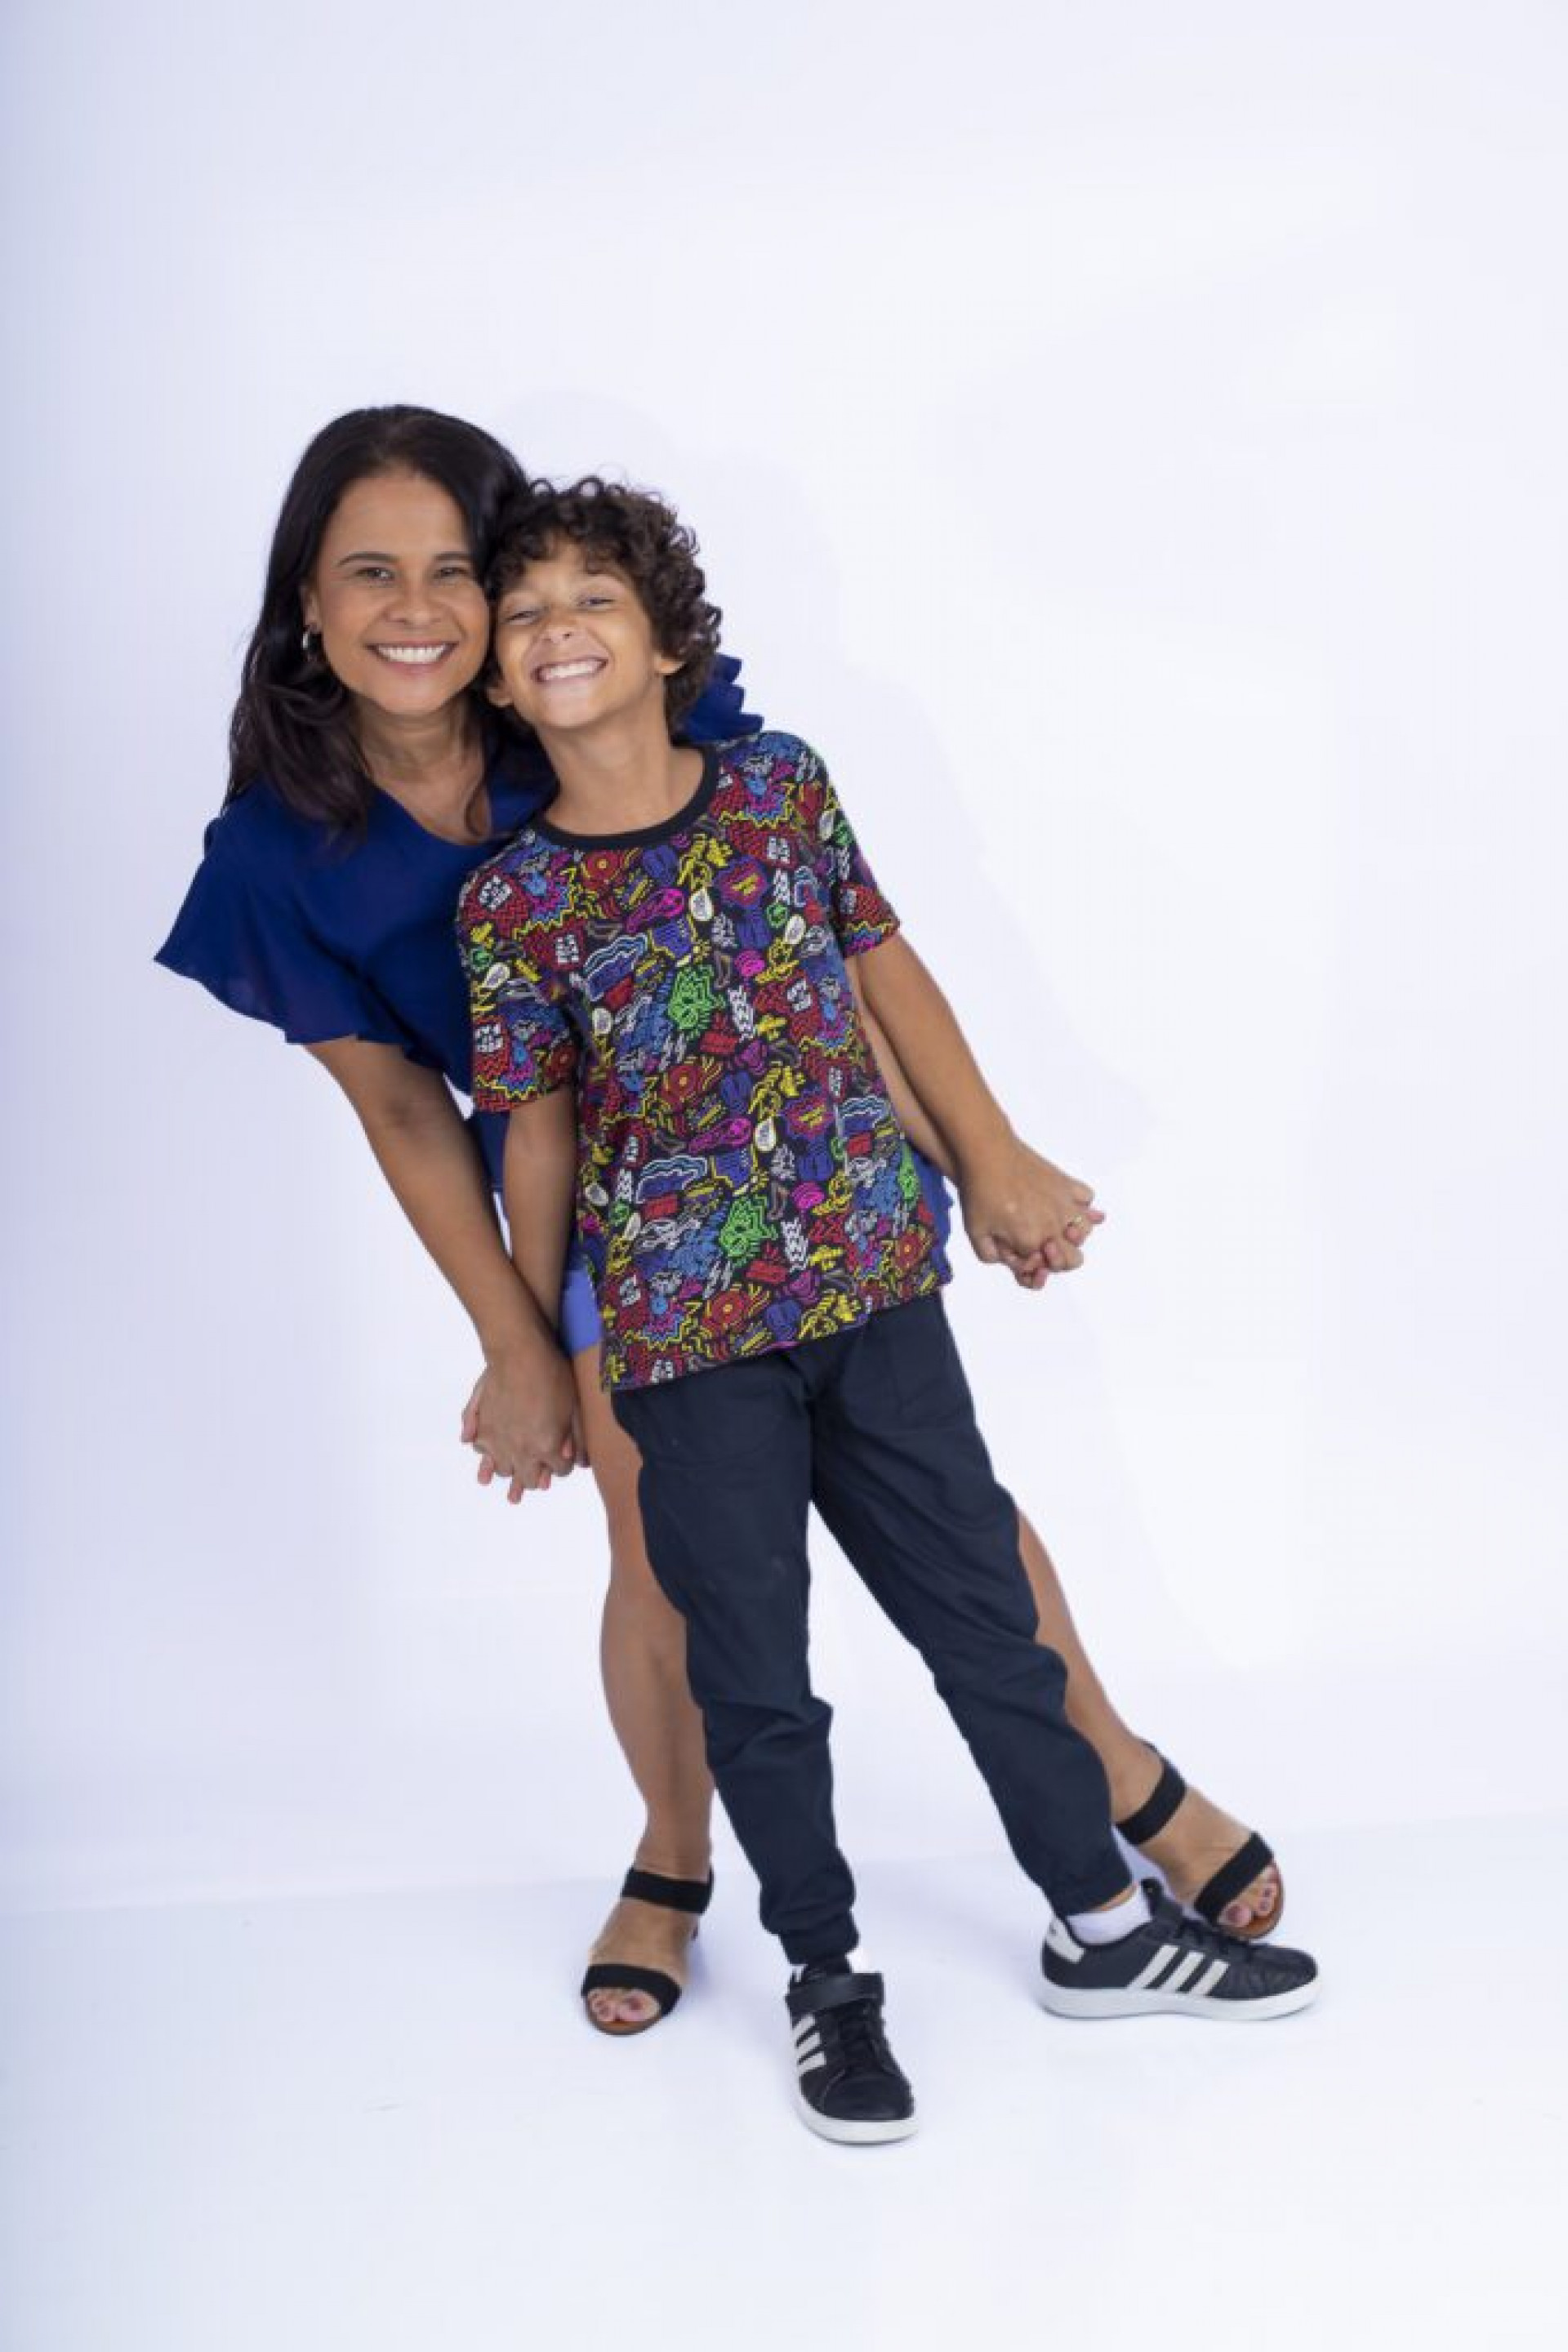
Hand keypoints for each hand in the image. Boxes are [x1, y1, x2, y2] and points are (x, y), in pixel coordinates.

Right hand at [460, 1347, 588, 1504]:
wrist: (519, 1353)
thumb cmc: (553, 1376)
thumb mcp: (574, 1407)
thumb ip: (576, 1438)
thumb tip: (577, 1461)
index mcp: (547, 1448)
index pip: (559, 1471)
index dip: (563, 1465)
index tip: (563, 1459)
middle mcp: (520, 1451)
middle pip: (528, 1479)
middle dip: (536, 1477)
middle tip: (536, 1476)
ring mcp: (496, 1440)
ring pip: (501, 1469)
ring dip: (508, 1470)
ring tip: (509, 1472)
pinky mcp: (480, 1426)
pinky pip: (480, 1449)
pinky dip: (484, 1454)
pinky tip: (486, 1455)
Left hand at [959, 1139, 1104, 1279]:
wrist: (987, 1154)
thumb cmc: (980, 1192)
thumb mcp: (975, 1231)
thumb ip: (990, 1255)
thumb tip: (1008, 1260)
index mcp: (1031, 1240)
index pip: (1040, 1266)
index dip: (1027, 1262)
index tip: (1015, 1251)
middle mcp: (1052, 1225)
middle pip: (1073, 1259)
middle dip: (1058, 1259)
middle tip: (1043, 1248)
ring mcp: (1063, 1204)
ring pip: (1085, 1232)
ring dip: (1073, 1236)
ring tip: (1057, 1229)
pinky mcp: (1065, 1183)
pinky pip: (1087, 1198)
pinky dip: (1082, 1205)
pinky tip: (1066, 1205)